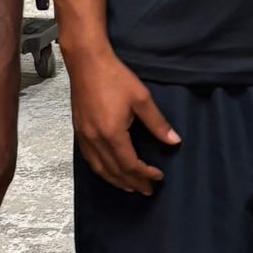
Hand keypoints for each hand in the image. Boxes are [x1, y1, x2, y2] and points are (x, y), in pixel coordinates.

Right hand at [70, 49, 179, 194]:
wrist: (87, 62)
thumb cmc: (115, 77)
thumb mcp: (142, 99)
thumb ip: (157, 123)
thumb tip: (174, 141)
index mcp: (112, 134)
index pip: (130, 164)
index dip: (145, 174)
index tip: (158, 177)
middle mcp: (96, 140)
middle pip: (114, 171)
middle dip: (132, 183)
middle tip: (146, 190)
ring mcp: (84, 137)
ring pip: (100, 168)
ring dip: (116, 181)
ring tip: (130, 187)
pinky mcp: (78, 131)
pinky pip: (90, 159)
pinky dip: (101, 170)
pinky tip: (109, 171)